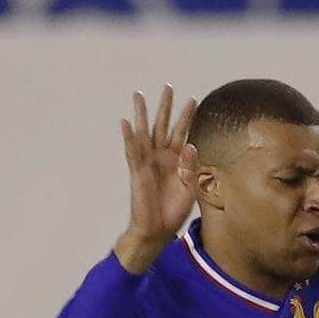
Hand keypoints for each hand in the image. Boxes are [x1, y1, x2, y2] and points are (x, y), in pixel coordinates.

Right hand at [114, 85, 199, 273]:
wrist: (158, 230)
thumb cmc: (173, 210)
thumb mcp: (190, 188)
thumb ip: (191, 167)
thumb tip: (190, 144)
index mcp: (176, 161)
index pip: (181, 133)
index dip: (187, 117)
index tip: (193, 99)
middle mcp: (161, 157)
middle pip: (162, 126)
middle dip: (165, 107)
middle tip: (167, 87)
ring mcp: (148, 162)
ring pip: (144, 133)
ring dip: (141, 114)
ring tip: (138, 95)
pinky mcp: (137, 171)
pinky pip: (132, 151)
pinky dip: (129, 137)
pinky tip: (126, 122)